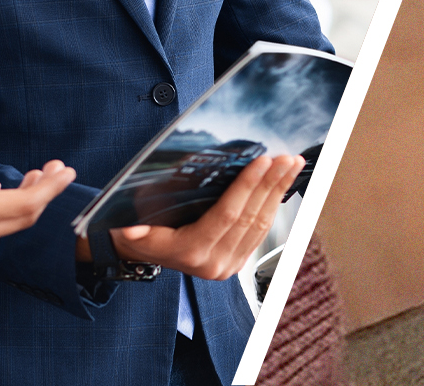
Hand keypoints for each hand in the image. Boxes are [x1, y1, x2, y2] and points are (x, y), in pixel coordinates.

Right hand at [106, 154, 302, 279]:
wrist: (141, 253)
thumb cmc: (138, 230)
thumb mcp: (132, 222)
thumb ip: (139, 221)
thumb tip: (137, 220)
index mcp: (189, 252)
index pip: (226, 215)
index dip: (247, 186)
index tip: (263, 161)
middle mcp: (212, 264)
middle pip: (249, 218)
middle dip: (271, 184)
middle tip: (287, 158)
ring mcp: (227, 266)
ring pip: (260, 225)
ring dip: (278, 192)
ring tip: (291, 166)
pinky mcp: (236, 263)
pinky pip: (259, 232)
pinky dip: (272, 205)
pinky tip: (281, 185)